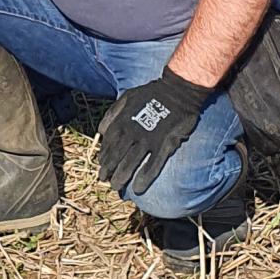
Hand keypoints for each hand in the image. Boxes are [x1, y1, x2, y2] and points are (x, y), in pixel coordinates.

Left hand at [97, 70, 208, 196]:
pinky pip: (152, 165)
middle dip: (108, 171)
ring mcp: (148, 140)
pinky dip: (144, 177)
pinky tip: (139, 188)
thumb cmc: (151, 93)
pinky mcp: (164, 145)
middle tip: (105, 180)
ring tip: (117, 187)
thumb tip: (101, 130)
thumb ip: (112, 113)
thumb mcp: (126, 97)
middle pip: (115, 157)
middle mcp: (132, 133)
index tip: (102, 165)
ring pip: (130, 163)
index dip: (104, 157)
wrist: (178, 90)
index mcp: (122, 122)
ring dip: (121, 177)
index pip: (108, 144)